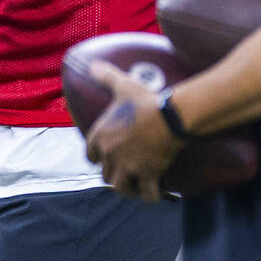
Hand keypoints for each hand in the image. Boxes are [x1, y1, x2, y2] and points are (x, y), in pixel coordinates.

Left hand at [84, 60, 182, 201]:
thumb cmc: (145, 100)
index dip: (97, 157)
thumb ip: (106, 76)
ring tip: (136, 186)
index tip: (104, 158)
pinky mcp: (147, 175)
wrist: (170, 116)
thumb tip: (93, 64)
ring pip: (121, 187)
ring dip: (128, 188)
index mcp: (100, 137)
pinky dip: (150, 196)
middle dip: (114, 173)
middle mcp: (110, 155)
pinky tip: (156, 194)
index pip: (90, 155)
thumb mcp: (123, 85)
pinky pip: (146, 194)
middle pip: (105, 174)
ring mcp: (128, 167)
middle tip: (124, 171)